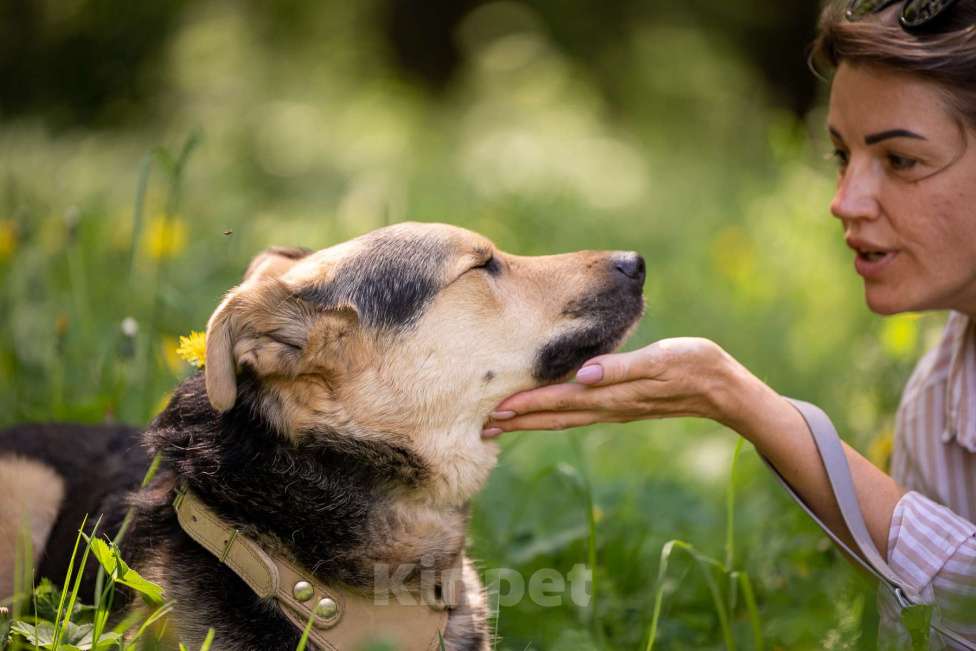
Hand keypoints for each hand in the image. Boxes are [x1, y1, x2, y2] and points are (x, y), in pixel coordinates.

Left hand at [482, 337, 759, 437]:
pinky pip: (579, 413)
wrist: (725, 389)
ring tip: (501, 423)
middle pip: (554, 416)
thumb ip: (622, 368)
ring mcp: (615, 408)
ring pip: (564, 418)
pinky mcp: (622, 403)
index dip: (526, 407)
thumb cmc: (695, 366)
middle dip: (518, 420)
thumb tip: (584, 375)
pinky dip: (555, 415)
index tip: (493, 411)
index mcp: (613, 394)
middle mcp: (608, 406)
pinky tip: (545, 412)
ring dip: (532, 421)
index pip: (559, 402)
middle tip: (481, 425)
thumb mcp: (662, 360)